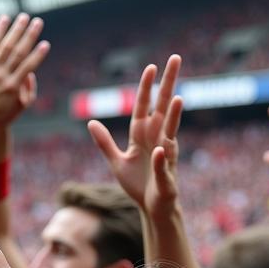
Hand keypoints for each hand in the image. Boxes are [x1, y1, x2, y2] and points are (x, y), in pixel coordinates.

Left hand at [0, 14, 49, 128]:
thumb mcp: (19, 108)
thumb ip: (29, 91)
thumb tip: (31, 74)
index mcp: (12, 86)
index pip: (28, 65)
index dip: (38, 54)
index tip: (46, 43)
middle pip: (15, 50)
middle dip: (27, 34)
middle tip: (36, 21)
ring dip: (4, 30)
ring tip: (10, 17)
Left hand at [88, 56, 182, 214]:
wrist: (151, 208)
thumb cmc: (138, 184)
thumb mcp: (117, 162)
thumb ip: (105, 143)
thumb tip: (90, 122)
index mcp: (142, 135)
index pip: (144, 106)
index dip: (146, 88)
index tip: (151, 67)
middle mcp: (156, 140)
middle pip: (162, 108)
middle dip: (168, 85)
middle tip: (176, 60)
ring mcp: (164, 156)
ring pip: (170, 132)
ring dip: (173, 117)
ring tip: (178, 98)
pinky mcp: (166, 176)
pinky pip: (162, 165)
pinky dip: (161, 160)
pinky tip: (160, 150)